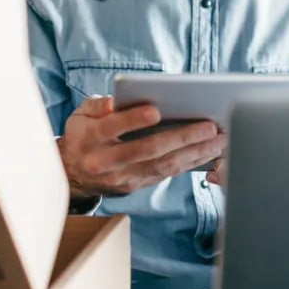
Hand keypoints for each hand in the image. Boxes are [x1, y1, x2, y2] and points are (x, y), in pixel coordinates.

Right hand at [59, 95, 224, 197]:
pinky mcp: (133, 186)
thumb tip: (114, 102)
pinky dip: (187, 163)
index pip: (112, 127)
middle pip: (146, 149)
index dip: (133, 120)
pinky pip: (164, 174)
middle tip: (209, 126)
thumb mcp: (81, 113)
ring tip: (218, 140)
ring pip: (161, 165)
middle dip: (181, 137)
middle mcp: (105, 161)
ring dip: (193, 153)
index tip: (156, 111)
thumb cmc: (82, 133)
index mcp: (91, 138)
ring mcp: (121, 178)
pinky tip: (207, 153)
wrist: (70, 172)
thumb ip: (98, 105)